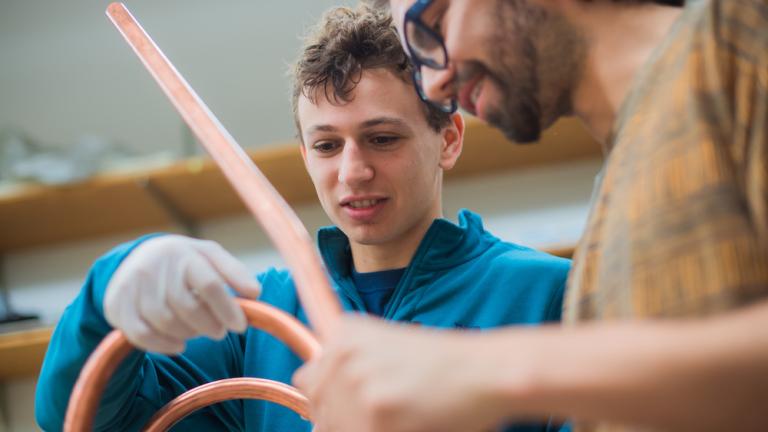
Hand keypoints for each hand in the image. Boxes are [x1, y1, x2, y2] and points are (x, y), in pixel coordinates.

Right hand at [103, 235, 260, 353]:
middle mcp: (156, 267)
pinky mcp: (118, 305)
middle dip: (209, 325)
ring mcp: (133, 286)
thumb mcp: (210, 256)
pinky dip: (163, 345)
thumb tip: (255, 292)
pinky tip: (179, 344)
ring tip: (199, 332)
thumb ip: (234, 272)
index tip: (240, 326)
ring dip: (189, 334)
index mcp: (184, 253)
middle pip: (188, 307)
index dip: (228, 309)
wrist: (135, 258)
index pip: (210, 284)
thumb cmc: (184, 262)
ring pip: (166, 322)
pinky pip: (141, 335)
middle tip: (220, 332)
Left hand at [293, 316, 511, 431]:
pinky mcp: (374, 416)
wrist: (485, 371)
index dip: (330, 401)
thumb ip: (348, 368)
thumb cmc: (444, 364)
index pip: (308, 382)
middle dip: (345, 420)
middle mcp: (343, 354)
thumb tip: (311, 408)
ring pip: (332, 430)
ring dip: (363, 428)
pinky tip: (409, 423)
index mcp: (345, 333)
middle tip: (387, 412)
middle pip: (318, 410)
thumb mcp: (387, 346)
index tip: (359, 405)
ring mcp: (356, 385)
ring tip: (400, 417)